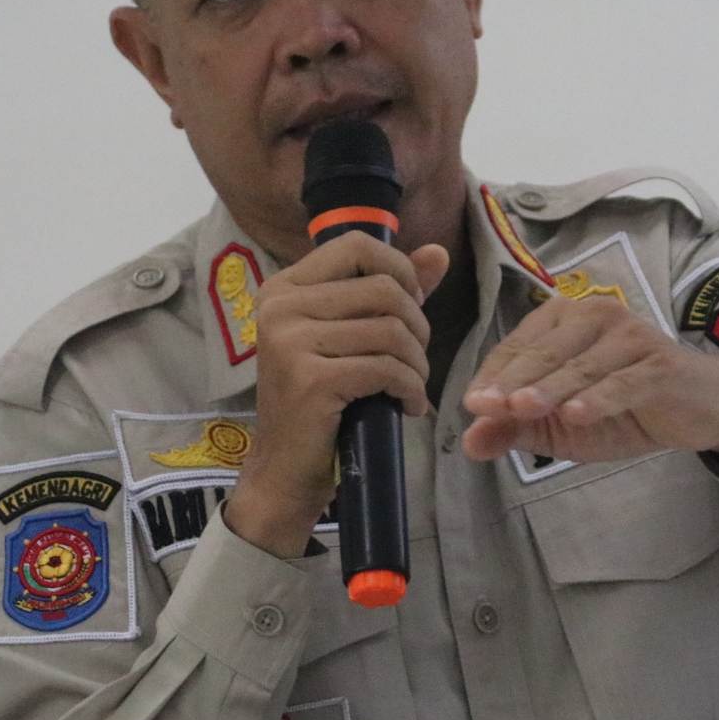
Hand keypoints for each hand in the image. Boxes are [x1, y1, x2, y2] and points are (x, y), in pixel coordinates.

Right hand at [225, 233, 450, 558]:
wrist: (284, 474)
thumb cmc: (320, 406)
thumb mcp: (351, 339)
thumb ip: (392, 292)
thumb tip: (438, 253)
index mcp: (284, 288)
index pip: (357, 246)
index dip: (399, 271)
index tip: (409, 309)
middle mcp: (280, 307)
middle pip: (383, 289)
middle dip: (416, 327)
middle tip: (413, 361)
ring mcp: (290, 342)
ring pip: (391, 330)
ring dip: (416, 364)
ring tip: (410, 387)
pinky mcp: (310, 379)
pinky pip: (387, 367)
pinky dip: (411, 389)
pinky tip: (406, 406)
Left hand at [461, 294, 718, 466]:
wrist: (697, 408)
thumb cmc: (623, 408)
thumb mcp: (562, 425)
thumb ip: (517, 428)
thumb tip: (469, 443)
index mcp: (563, 319)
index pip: (517, 347)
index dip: (493, 376)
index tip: (471, 405)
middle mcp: (595, 315)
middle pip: (544, 352)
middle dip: (512, 381)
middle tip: (485, 407)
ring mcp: (630, 336)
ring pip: (579, 367)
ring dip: (549, 389)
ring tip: (521, 409)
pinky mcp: (659, 363)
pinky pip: (622, 382)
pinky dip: (598, 399)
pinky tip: (576, 416)